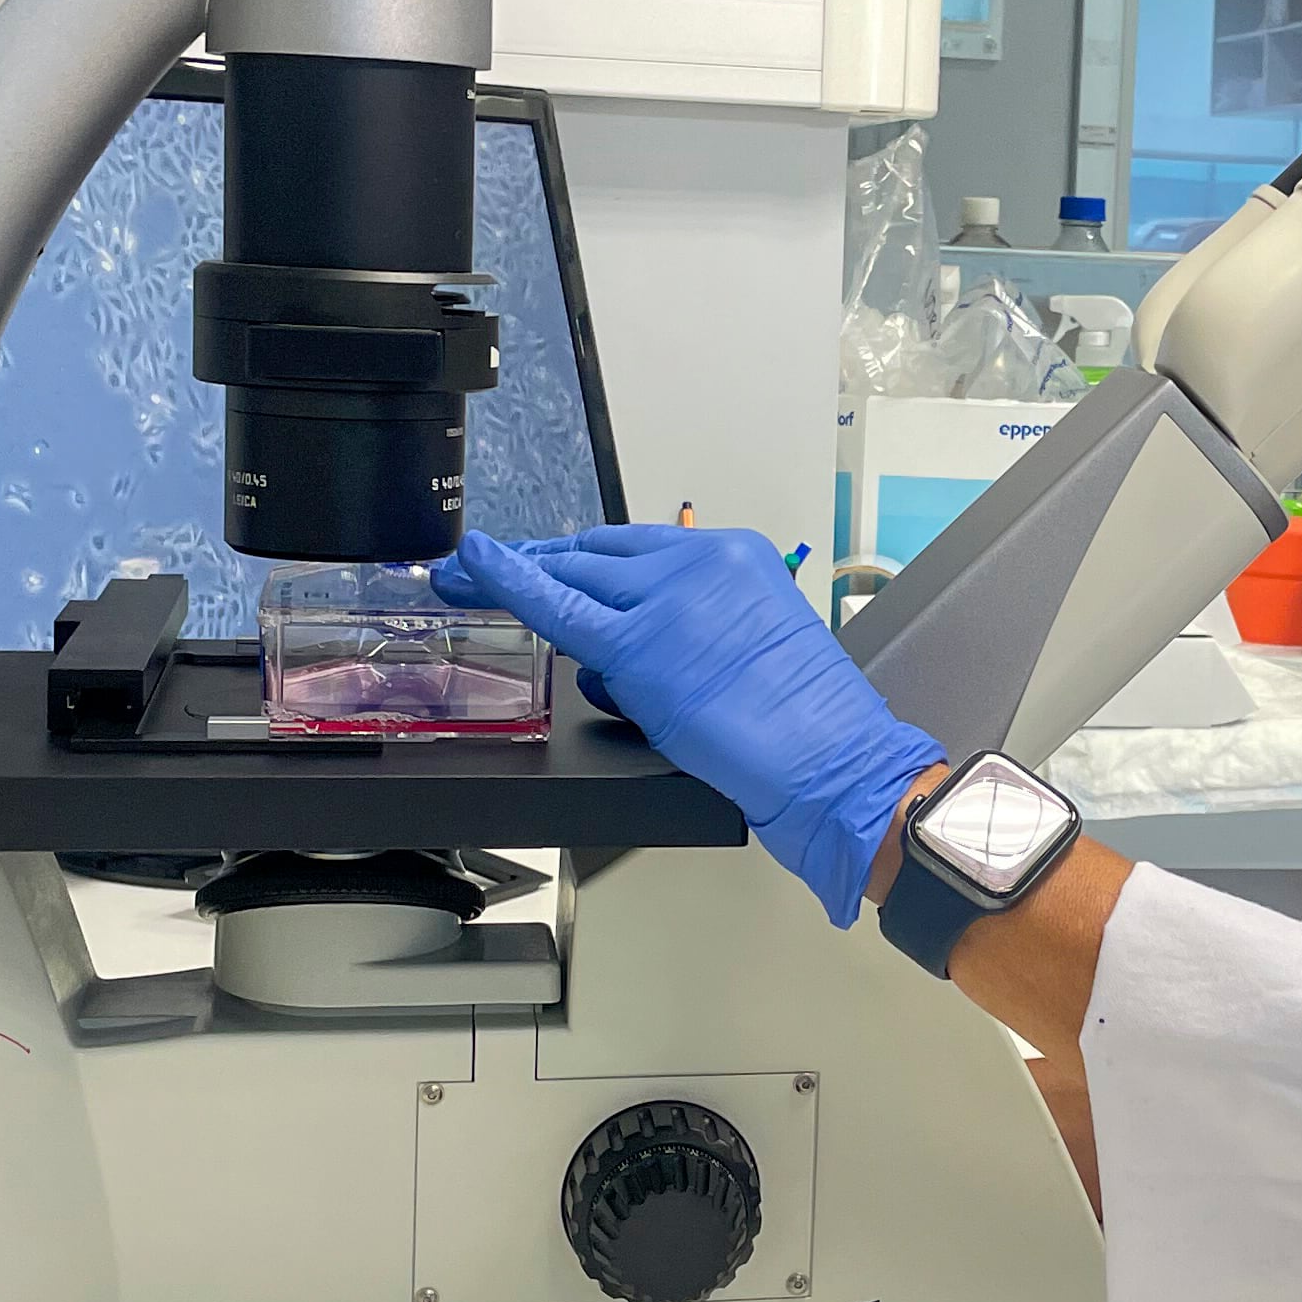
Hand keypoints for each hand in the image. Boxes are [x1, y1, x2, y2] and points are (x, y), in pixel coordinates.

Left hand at [435, 525, 942, 923]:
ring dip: (514, 574)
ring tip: (469, 575)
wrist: (832, 756)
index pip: (636, 544)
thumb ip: (695, 630)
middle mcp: (699, 560)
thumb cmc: (809, 722)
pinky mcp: (636, 643)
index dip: (580, 555)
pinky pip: (555, 606)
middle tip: (486, 564)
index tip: (547, 559)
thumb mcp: (755, 644)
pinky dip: (507, 581)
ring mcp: (665, 598)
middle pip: (595, 551)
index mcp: (734, 554)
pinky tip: (475, 567)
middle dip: (536, 560)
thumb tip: (633, 651)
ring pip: (571, 573)